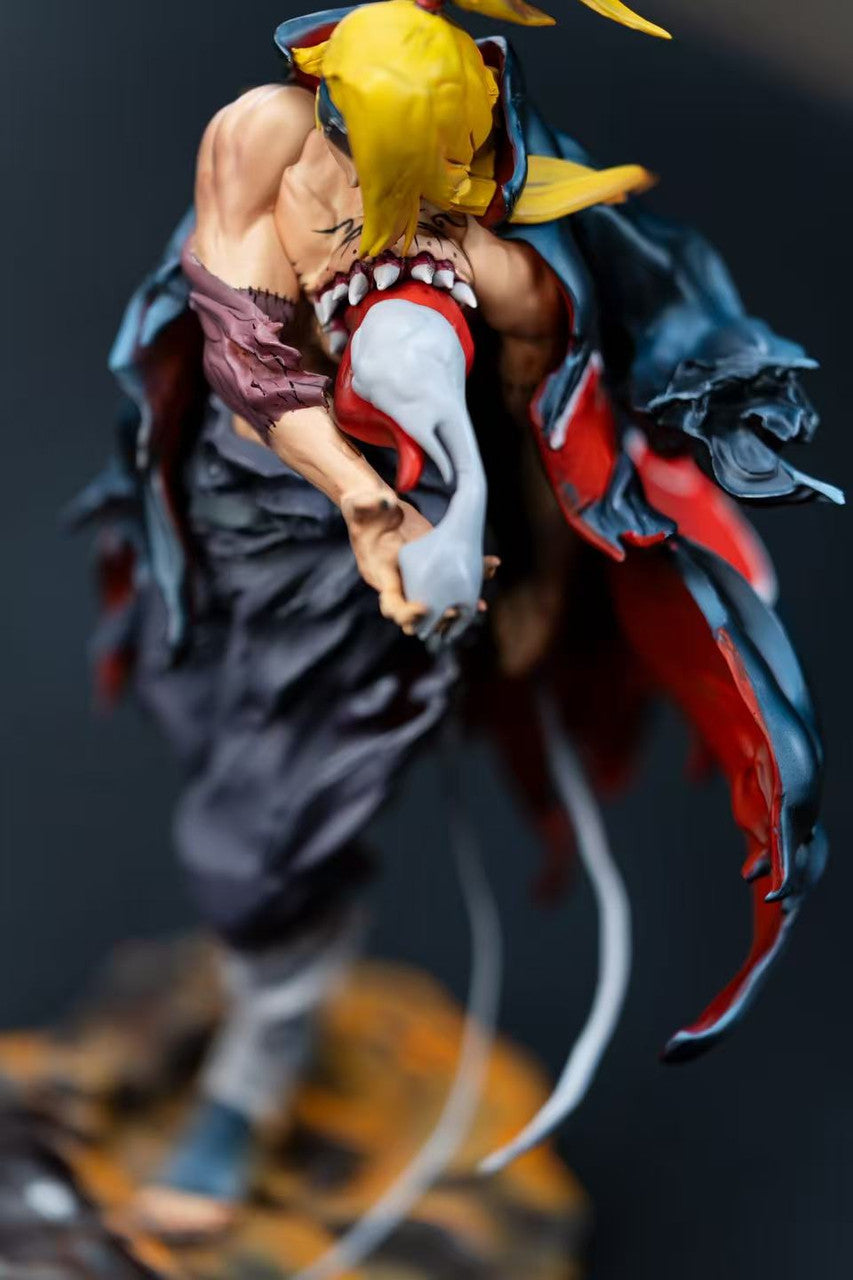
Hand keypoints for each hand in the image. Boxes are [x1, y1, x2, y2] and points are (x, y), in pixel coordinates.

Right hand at [341, 488, 496, 637]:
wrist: (376, 506)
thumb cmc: (364, 508)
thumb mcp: (361, 504)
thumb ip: (369, 503)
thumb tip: (387, 501)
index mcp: (381, 575)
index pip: (392, 604)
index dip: (406, 612)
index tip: (423, 608)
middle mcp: (401, 582)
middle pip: (419, 614)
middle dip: (438, 617)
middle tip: (456, 612)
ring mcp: (419, 576)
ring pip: (440, 601)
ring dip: (458, 605)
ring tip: (480, 603)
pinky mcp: (434, 563)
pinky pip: (452, 579)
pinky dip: (470, 578)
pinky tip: (490, 568)